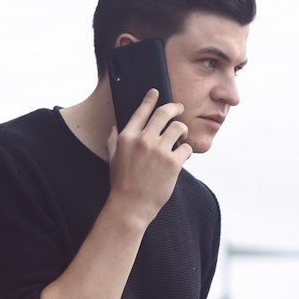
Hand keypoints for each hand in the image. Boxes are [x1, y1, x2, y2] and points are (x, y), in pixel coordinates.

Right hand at [106, 89, 191, 229]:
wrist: (131, 207)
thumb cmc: (121, 184)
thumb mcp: (112, 159)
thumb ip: (113, 140)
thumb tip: (115, 127)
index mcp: (127, 137)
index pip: (142, 110)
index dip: (150, 98)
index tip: (156, 92)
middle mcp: (143, 140)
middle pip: (164, 113)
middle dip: (174, 107)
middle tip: (179, 108)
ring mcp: (159, 151)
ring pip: (179, 127)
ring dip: (182, 129)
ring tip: (182, 135)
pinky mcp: (173, 163)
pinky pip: (186, 148)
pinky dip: (186, 150)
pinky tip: (182, 156)